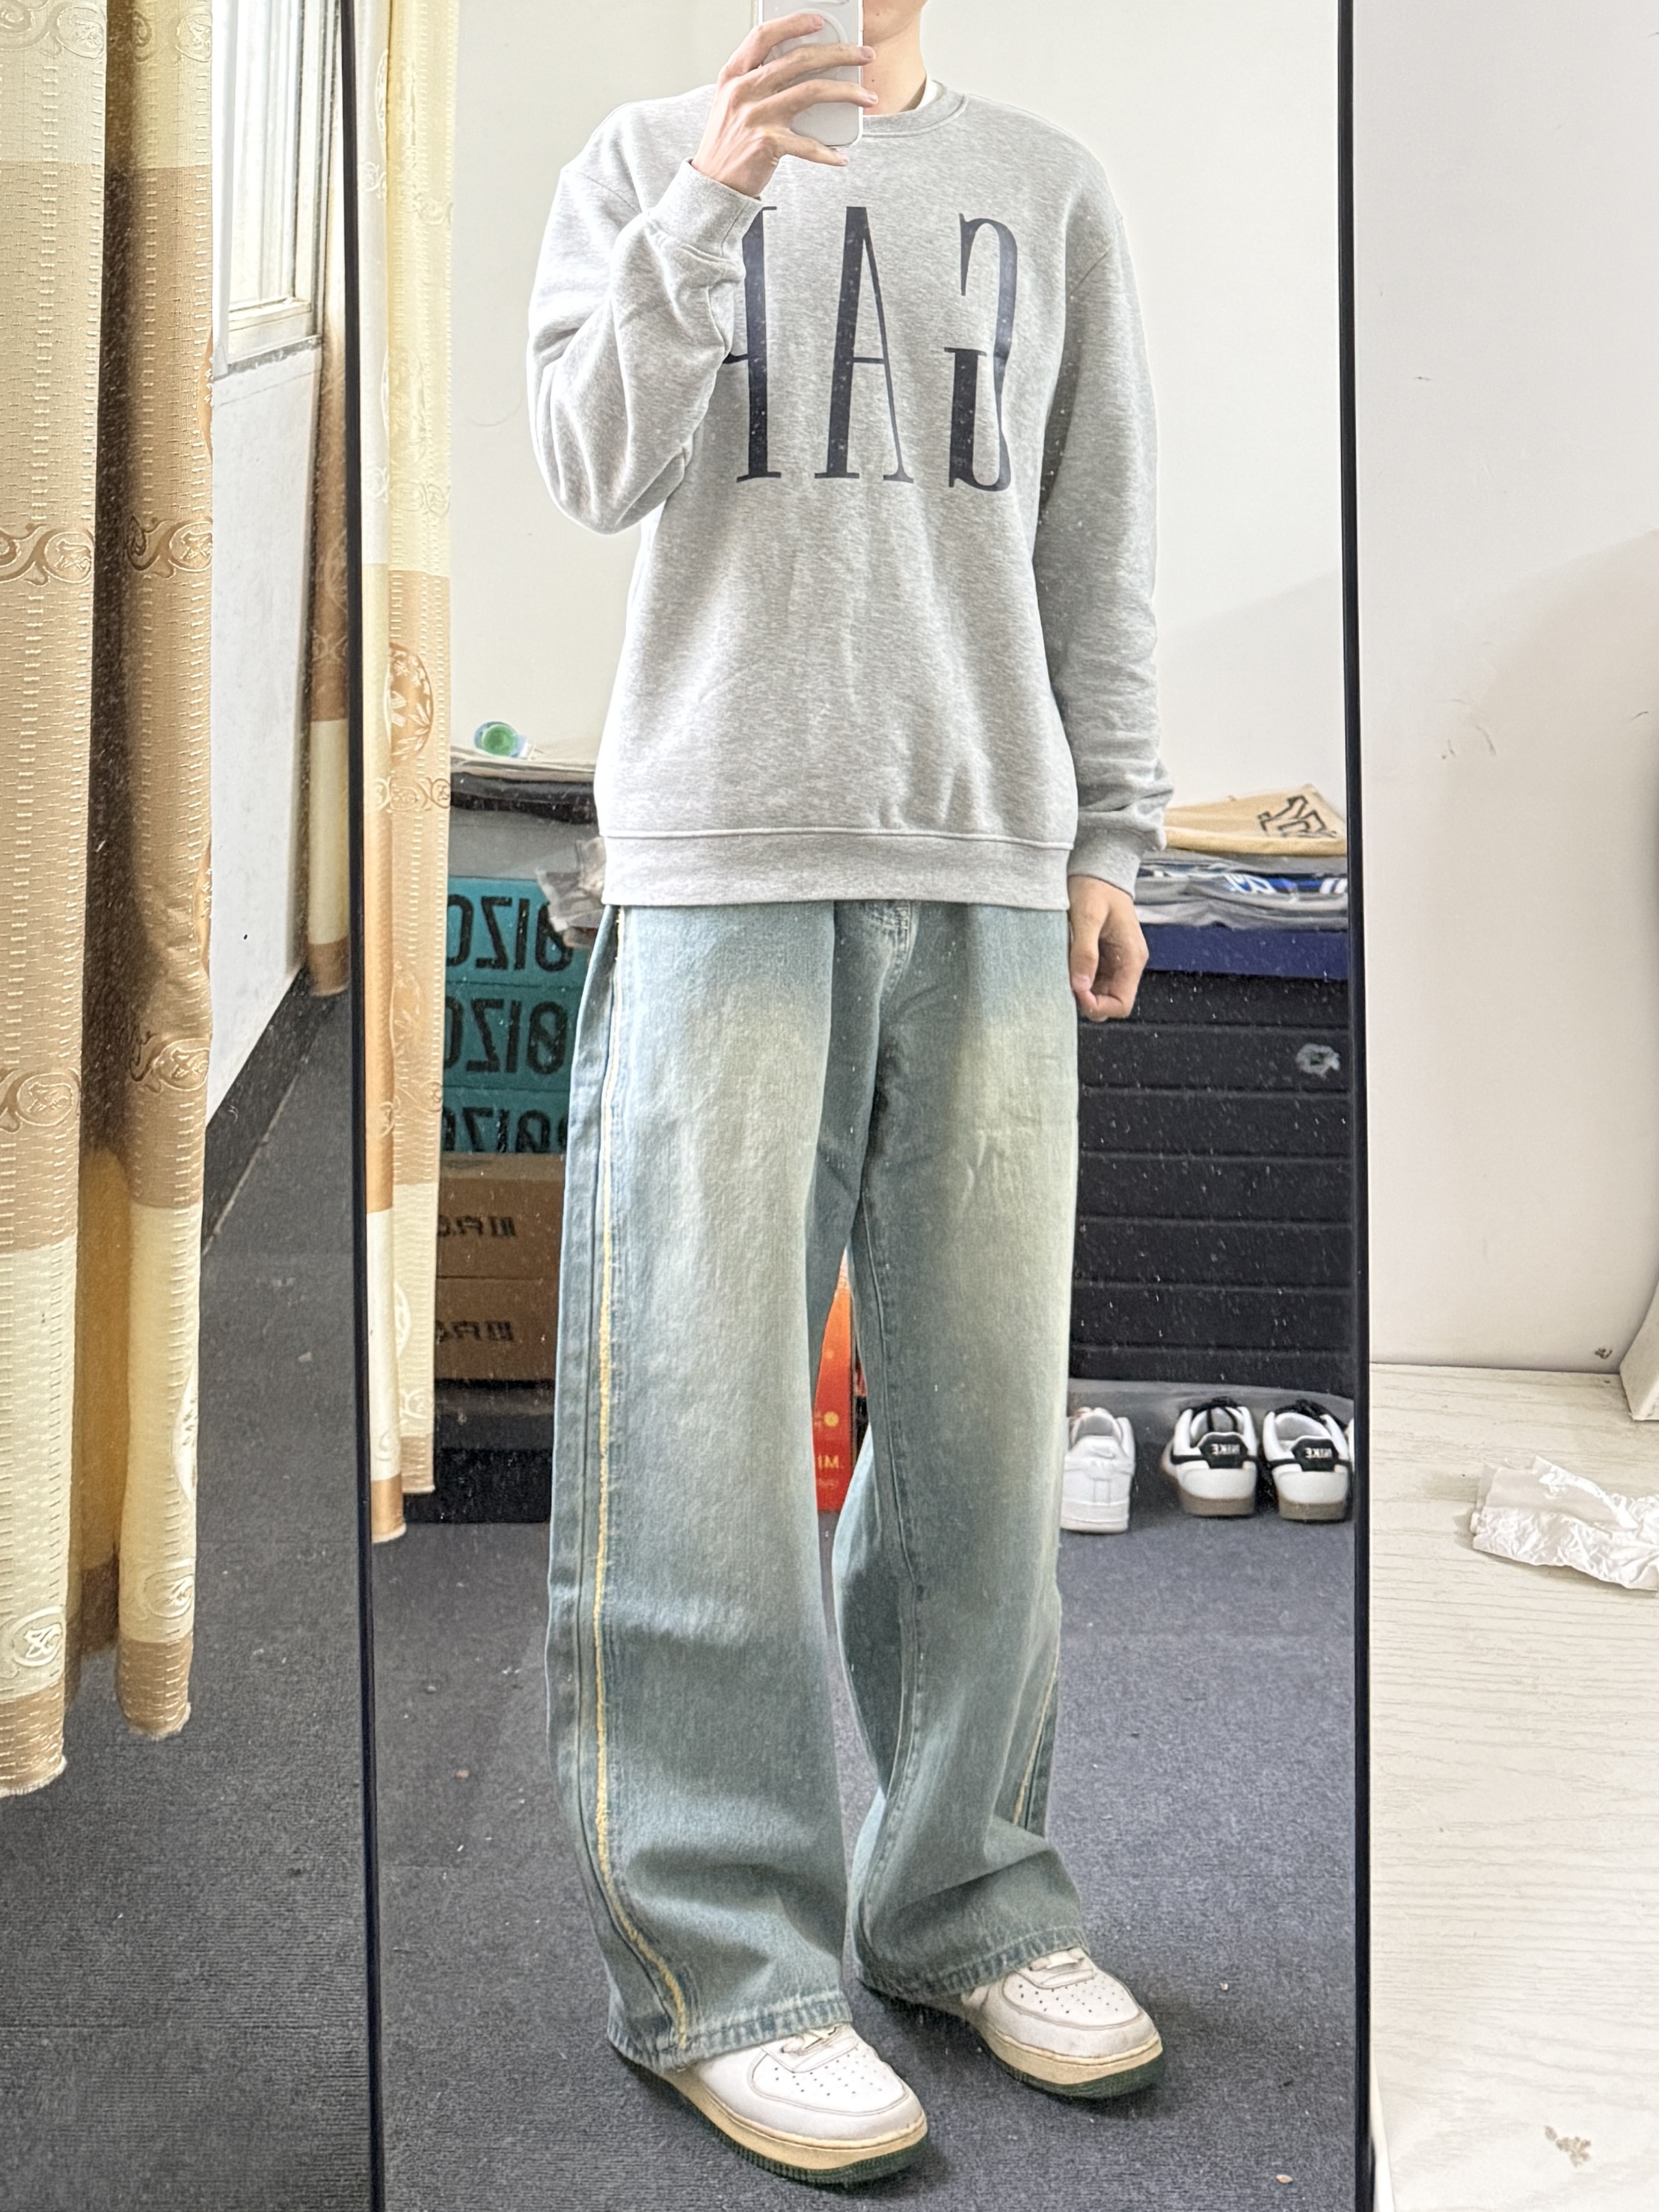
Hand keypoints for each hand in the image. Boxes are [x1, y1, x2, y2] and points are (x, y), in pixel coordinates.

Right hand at [692, 13, 875, 194]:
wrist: (713, 186)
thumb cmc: (727, 145)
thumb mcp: (732, 104)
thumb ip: (757, 82)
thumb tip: (800, 68)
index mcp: (734, 75)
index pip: (764, 36)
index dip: (793, 23)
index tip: (819, 21)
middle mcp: (744, 91)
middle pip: (798, 59)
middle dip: (838, 53)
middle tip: (863, 55)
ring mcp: (756, 116)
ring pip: (811, 91)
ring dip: (846, 93)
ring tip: (867, 98)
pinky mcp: (767, 144)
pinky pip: (807, 144)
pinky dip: (827, 152)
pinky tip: (840, 156)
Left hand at [1068, 876, 1147, 1022]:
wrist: (1097, 867)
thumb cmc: (1096, 886)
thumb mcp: (1087, 917)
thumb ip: (1085, 952)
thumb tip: (1080, 986)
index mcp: (1131, 956)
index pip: (1122, 1004)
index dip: (1098, 1005)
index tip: (1075, 990)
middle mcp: (1128, 963)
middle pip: (1109, 1002)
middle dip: (1087, 999)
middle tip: (1065, 979)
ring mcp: (1116, 961)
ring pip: (1099, 993)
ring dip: (1081, 988)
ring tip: (1065, 967)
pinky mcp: (1104, 956)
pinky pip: (1092, 978)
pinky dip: (1079, 977)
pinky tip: (1067, 961)